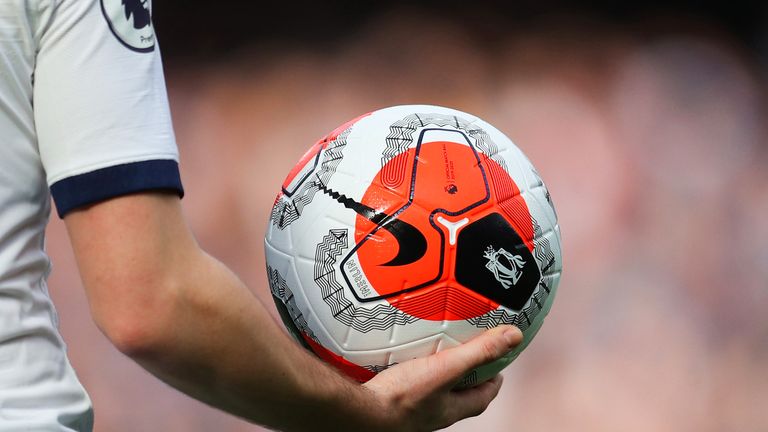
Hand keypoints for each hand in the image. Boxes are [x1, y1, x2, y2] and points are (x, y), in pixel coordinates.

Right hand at [362, 325, 522, 431]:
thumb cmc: (402, 397)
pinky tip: (401, 351)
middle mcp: (434, 412)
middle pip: (459, 392)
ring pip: (432, 386)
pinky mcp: (390, 399)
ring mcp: (412, 408)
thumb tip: (515, 336)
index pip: (483, 396)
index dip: (494, 379)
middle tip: (466, 347)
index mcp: (452, 409)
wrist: (359, 413)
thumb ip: (479, 352)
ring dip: (436, 367)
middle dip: (465, 371)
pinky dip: (410, 366)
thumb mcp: (446, 368)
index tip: (498, 361)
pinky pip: (407, 380)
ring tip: (434, 345)